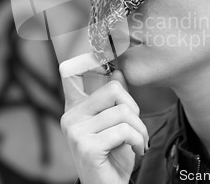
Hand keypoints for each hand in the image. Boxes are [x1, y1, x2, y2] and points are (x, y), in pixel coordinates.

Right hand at [60, 54, 148, 183]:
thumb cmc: (113, 156)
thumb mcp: (115, 124)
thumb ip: (114, 99)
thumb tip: (116, 70)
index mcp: (75, 108)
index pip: (69, 72)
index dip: (84, 58)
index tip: (103, 52)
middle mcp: (70, 117)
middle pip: (113, 89)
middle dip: (133, 109)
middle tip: (135, 127)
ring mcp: (76, 131)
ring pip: (123, 112)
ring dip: (140, 130)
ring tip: (138, 142)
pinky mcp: (87, 146)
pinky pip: (124, 130)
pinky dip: (138, 141)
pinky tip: (136, 151)